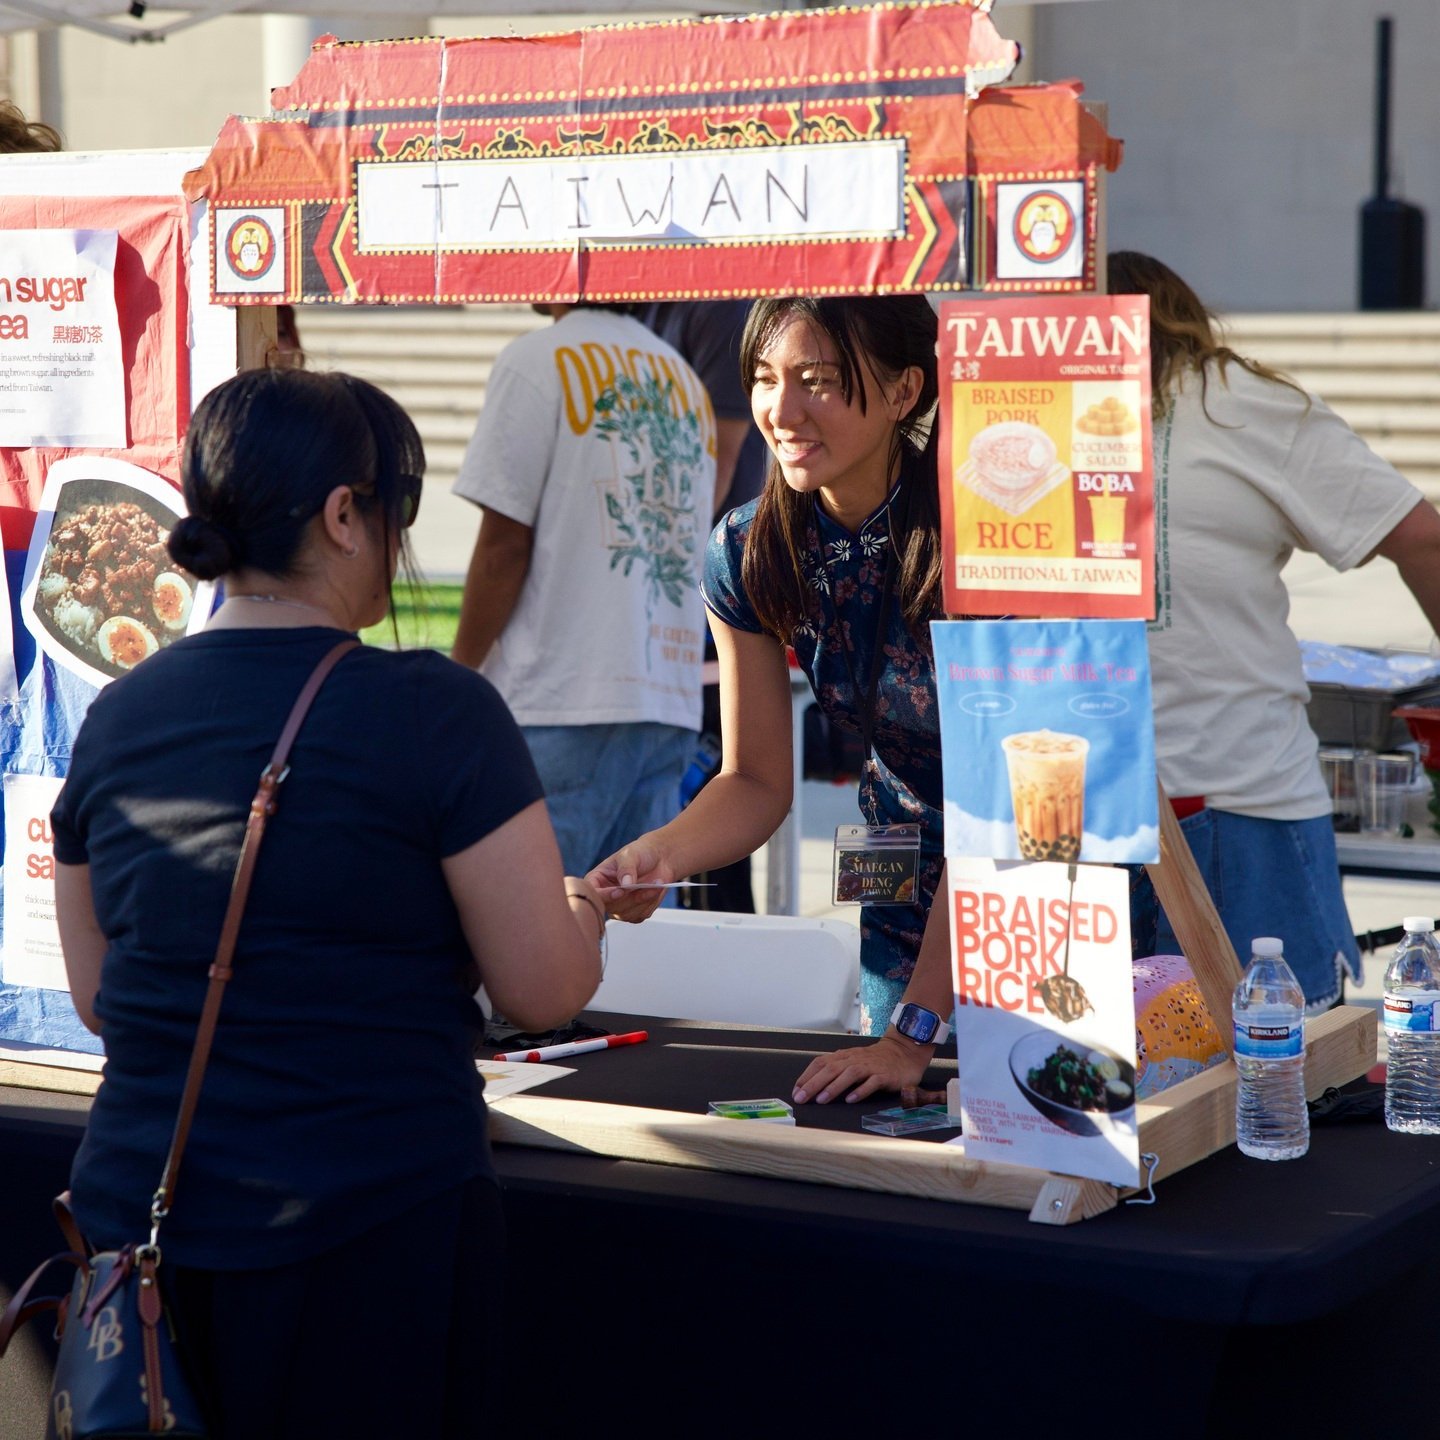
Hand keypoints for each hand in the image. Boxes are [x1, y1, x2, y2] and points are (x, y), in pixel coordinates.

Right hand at [586, 837, 675, 922]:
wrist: (660, 858)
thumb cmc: (640, 853)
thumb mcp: (630, 855)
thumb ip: (626, 869)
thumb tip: (625, 885)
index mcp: (597, 880)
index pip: (594, 894)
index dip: (605, 896)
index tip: (620, 891)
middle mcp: (606, 896)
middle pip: (612, 907)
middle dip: (631, 897)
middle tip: (644, 883)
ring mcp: (619, 907)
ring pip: (627, 914)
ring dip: (644, 899)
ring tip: (655, 883)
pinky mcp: (634, 913)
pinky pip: (641, 915)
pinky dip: (650, 902)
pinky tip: (654, 889)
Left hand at [791, 1034, 935, 1105]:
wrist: (903, 1052)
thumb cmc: (874, 1060)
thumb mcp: (852, 1061)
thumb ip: (835, 1071)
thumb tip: (811, 1086)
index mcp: (844, 1056)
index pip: (820, 1063)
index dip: (806, 1076)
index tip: (796, 1091)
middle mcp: (854, 1059)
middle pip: (831, 1069)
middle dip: (814, 1084)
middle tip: (801, 1098)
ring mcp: (870, 1067)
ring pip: (849, 1074)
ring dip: (833, 1087)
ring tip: (822, 1099)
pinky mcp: (884, 1075)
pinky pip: (871, 1083)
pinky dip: (860, 1090)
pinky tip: (851, 1099)